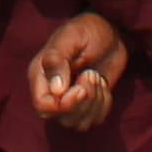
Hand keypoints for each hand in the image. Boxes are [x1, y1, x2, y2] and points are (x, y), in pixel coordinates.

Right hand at [28, 11, 126, 129]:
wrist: (110, 31)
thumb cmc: (87, 29)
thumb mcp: (71, 37)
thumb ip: (58, 60)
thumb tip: (56, 90)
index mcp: (41, 74)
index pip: (42, 106)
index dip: (62, 105)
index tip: (80, 89)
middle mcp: (52, 91)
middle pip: (61, 118)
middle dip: (82, 102)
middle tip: (92, 74)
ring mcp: (69, 100)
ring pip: (78, 123)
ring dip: (94, 103)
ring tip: (97, 77)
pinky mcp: (87, 105)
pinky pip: (94, 120)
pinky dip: (103, 106)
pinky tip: (103, 85)